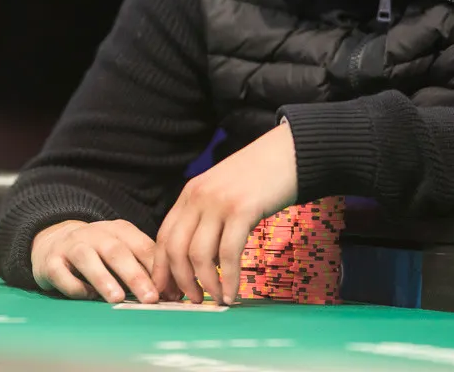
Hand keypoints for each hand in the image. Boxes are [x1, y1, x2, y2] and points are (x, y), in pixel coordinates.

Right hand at [30, 219, 177, 303]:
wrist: (53, 241)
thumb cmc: (98, 252)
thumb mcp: (123, 250)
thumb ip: (145, 267)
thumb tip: (173, 292)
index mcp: (120, 230)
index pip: (142, 246)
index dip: (158, 269)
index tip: (171, 291)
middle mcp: (96, 234)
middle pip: (117, 251)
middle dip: (135, 275)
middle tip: (151, 298)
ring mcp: (71, 246)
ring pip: (87, 258)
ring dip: (103, 278)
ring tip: (117, 298)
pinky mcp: (50, 261)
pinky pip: (61, 273)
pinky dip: (74, 286)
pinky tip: (86, 296)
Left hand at [152, 121, 297, 304]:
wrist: (290, 152)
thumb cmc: (261, 176)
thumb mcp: (223, 190)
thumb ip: (207, 214)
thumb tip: (199, 255)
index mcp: (190, 193)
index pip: (164, 236)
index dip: (163, 268)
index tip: (168, 291)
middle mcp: (199, 197)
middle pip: (175, 249)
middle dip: (179, 281)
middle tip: (190, 301)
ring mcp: (219, 203)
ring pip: (198, 255)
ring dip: (205, 284)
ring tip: (215, 300)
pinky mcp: (242, 209)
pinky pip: (227, 253)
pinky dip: (229, 279)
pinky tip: (234, 293)